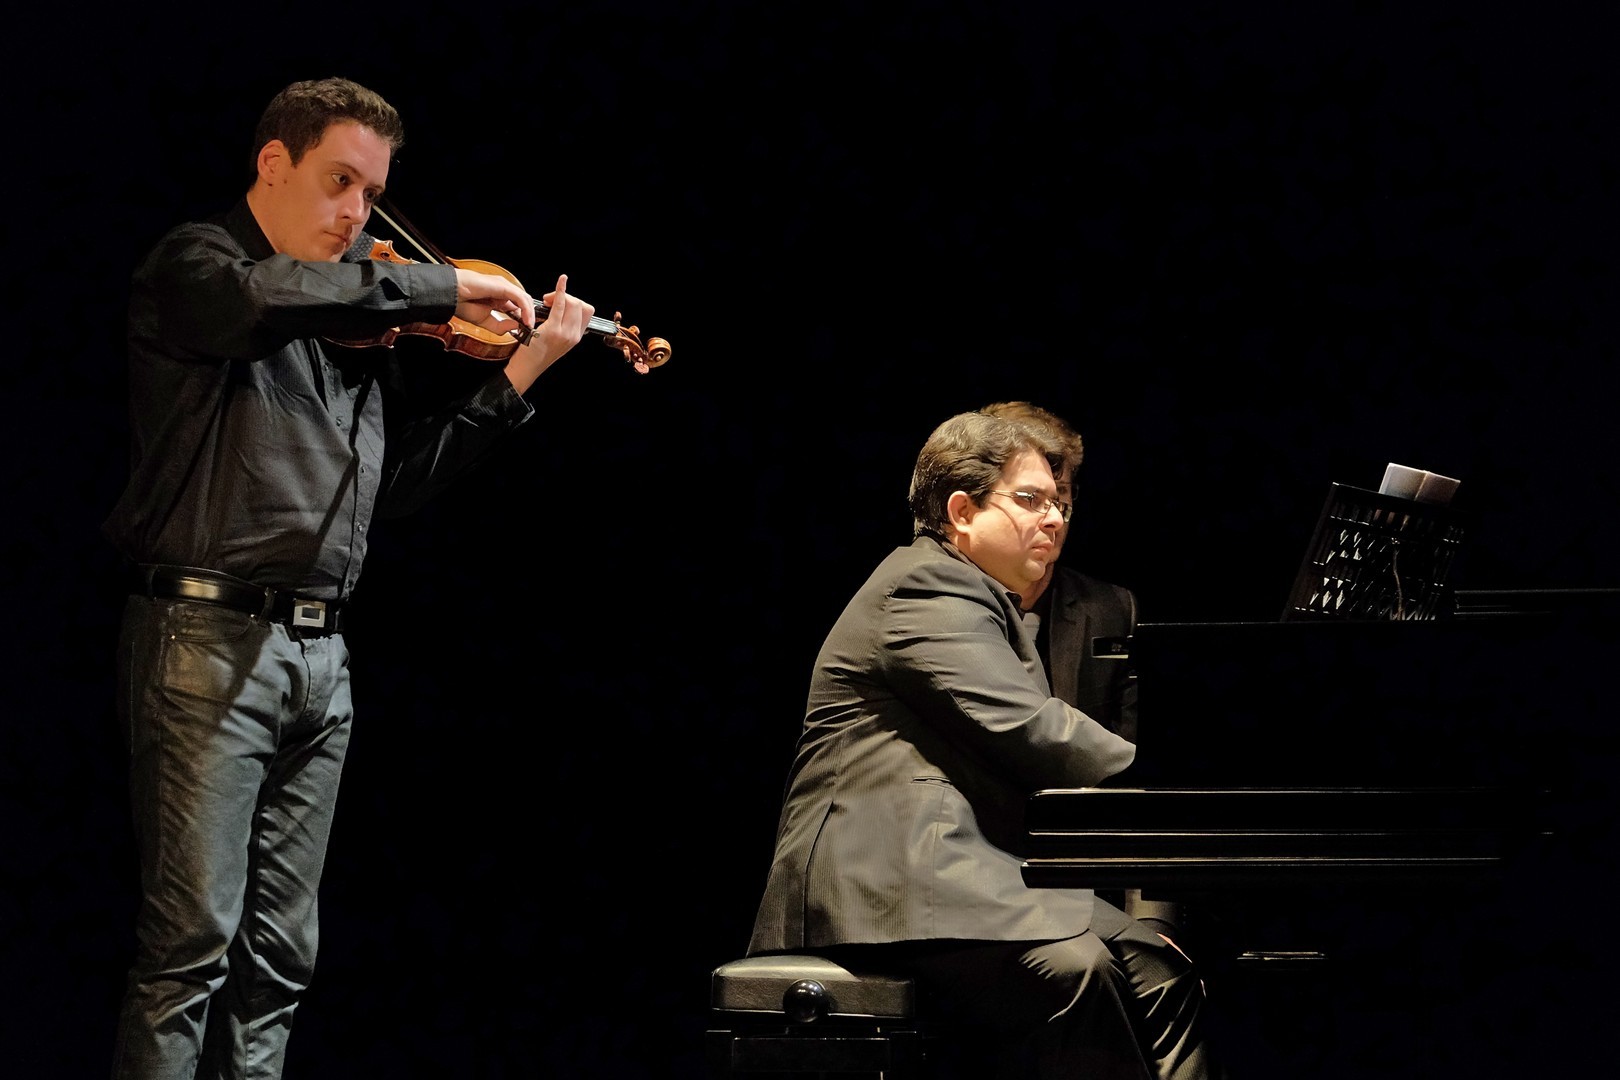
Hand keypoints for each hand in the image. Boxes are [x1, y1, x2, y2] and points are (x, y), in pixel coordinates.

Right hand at [453, 267, 534, 332]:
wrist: (451, 295)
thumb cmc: (462, 304)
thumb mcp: (484, 321)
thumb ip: (500, 326)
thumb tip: (516, 327)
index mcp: (498, 299)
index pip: (518, 307)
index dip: (524, 318)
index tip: (525, 330)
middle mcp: (503, 291)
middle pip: (523, 302)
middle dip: (529, 316)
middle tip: (529, 329)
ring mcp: (503, 287)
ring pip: (524, 299)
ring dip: (529, 314)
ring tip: (529, 326)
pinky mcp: (503, 286)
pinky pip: (520, 297)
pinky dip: (525, 309)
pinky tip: (525, 320)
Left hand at [503, 273, 594, 392]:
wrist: (527, 368)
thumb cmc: (537, 353)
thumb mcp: (557, 341)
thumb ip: (564, 326)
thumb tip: (564, 306)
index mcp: (576, 337)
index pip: (587, 311)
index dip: (575, 302)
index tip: (561, 303)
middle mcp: (573, 335)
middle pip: (580, 304)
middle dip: (567, 296)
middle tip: (550, 301)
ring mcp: (565, 333)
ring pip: (573, 303)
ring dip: (560, 295)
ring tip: (547, 302)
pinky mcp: (553, 330)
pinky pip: (560, 304)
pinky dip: (561, 289)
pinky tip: (562, 281)